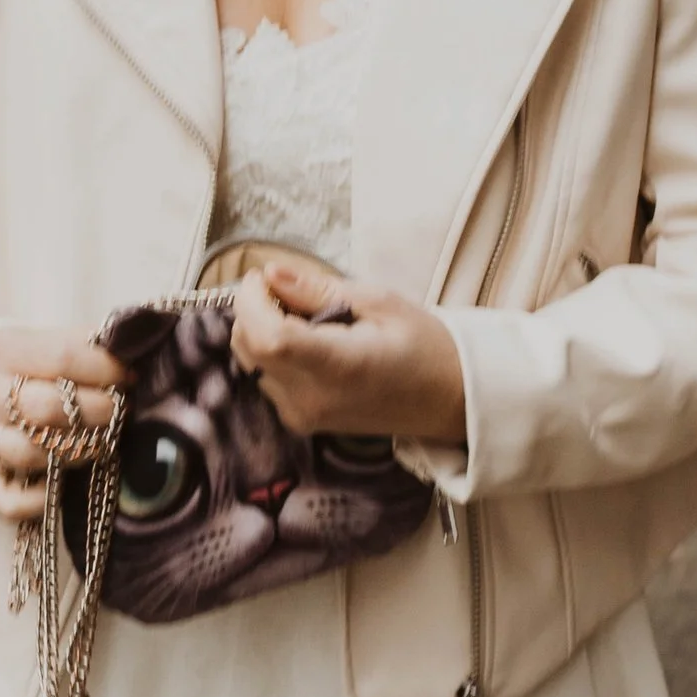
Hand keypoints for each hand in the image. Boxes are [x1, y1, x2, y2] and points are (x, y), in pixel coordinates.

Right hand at [0, 325, 128, 529]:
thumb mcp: (22, 339)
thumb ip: (70, 345)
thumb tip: (127, 347)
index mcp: (2, 353)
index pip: (62, 357)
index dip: (105, 368)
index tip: (130, 376)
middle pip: (50, 409)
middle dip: (100, 411)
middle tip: (121, 410)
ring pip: (35, 456)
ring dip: (80, 451)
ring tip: (99, 441)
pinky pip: (13, 503)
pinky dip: (44, 499)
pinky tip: (63, 481)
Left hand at [228, 260, 465, 451]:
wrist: (448, 400)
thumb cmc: (423, 345)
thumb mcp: (378, 302)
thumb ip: (318, 289)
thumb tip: (271, 274)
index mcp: (337, 367)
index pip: (268, 338)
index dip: (252, 301)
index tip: (262, 275)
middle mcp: (312, 399)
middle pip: (249, 348)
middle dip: (252, 309)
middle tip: (282, 286)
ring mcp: (303, 416)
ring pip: (250, 362)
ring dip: (259, 329)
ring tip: (299, 312)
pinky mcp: (300, 422)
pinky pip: (264, 378)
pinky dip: (270, 351)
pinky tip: (303, 338)